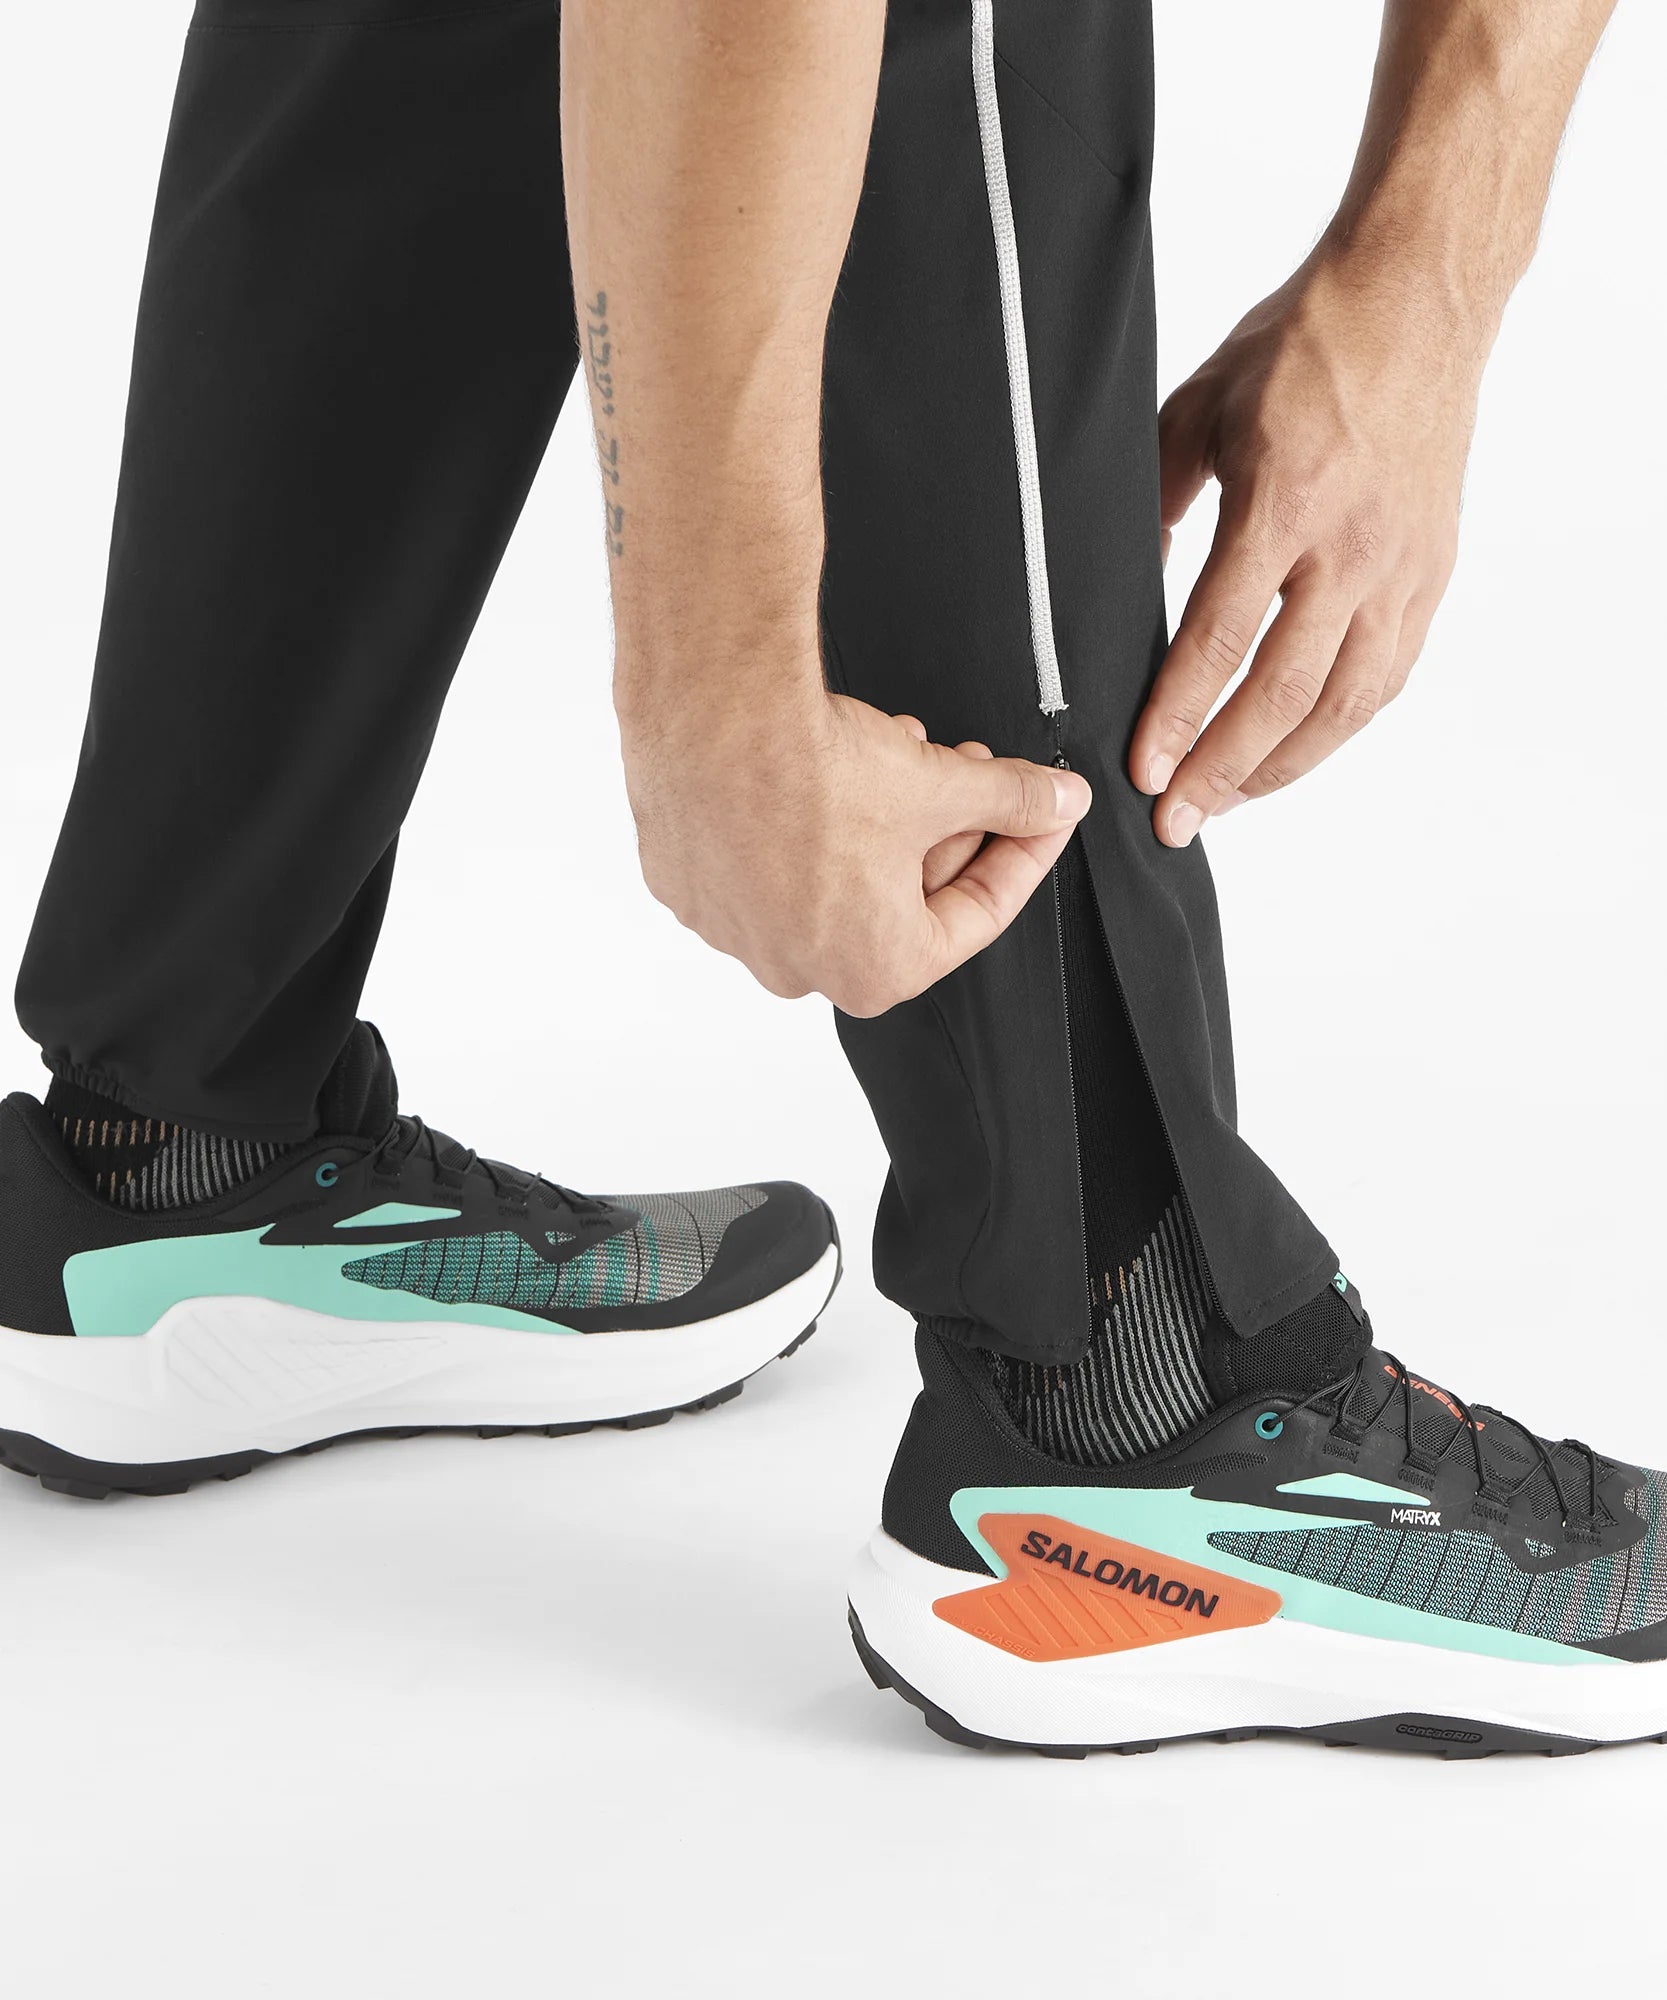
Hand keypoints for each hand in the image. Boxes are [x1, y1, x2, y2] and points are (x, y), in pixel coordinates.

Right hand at [619, 675, 1090, 1016]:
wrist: (707, 713)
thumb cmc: (812, 770)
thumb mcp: (940, 786)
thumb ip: (1012, 802)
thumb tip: (1059, 801)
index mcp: (875, 970)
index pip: (978, 915)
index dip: (1023, 854)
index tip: (1043, 818)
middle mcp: (800, 968)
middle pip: (903, 897)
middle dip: (948, 830)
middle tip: (977, 777)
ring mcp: (735, 931)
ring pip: (837, 875)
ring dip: (883, 819)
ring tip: (906, 752)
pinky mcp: (690, 886)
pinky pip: (768, 859)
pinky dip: (807, 818)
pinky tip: (831, 763)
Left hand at [1132, 252, 1479, 844]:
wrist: (1417, 298)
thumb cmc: (1302, 345)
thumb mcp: (1197, 409)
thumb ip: (1154, 503)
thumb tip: (1120, 586)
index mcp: (1286, 499)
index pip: (1221, 636)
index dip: (1178, 715)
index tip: (1143, 770)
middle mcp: (1353, 546)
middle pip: (1284, 691)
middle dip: (1222, 769)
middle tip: (1174, 820)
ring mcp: (1402, 566)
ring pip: (1344, 703)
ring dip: (1279, 767)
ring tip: (1224, 803)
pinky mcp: (1431, 575)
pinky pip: (1384, 678)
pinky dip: (1336, 729)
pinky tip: (1293, 754)